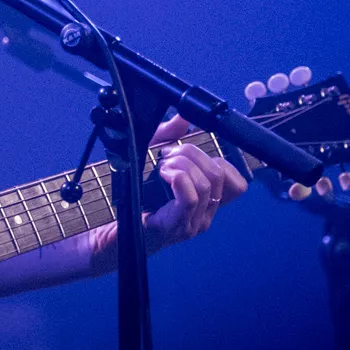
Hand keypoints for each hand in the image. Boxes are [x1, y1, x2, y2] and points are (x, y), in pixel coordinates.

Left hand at [137, 114, 248, 253]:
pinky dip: (177, 177)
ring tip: (161, 167)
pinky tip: (163, 174)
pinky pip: (190, 197)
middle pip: (218, 175)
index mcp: (206, 203)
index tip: (187, 153)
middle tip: (166, 155)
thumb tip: (183, 118)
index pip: (237, 184)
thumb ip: (168, 136)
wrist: (112, 231)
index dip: (218, 160)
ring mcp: (192, 224)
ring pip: (205, 184)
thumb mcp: (152, 158)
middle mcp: (205, 216)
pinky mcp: (175, 226)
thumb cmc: (134, 197)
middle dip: (192, 154)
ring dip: (181, 165)